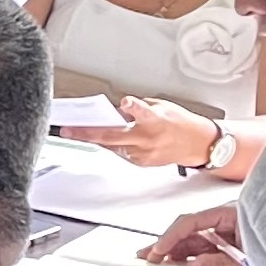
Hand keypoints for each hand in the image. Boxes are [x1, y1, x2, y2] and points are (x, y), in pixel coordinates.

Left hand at [65, 96, 215, 169]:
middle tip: (68, 130)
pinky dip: (115, 145)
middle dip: (88, 133)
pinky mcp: (143, 162)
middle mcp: (148, 137)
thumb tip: (116, 111)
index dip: (134, 107)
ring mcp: (145, 152)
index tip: (125, 102)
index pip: (143, 111)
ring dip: (97, 139)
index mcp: (155, 119)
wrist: (197, 144)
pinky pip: (122, 153)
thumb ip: (138, 108)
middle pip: (113, 137)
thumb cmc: (180, 122)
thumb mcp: (161, 106)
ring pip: (113, 146)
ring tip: (79, 131)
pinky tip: (112, 139)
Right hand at [146, 203, 249, 265]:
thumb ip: (220, 264)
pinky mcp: (231, 244)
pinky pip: (205, 249)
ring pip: (195, 240)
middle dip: (168, 243)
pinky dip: (191, 257)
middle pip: (189, 230)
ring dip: (176, 251)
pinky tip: (178, 264)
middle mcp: (227, 220)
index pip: (192, 221)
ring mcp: (228, 231)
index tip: (159, 250)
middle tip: (148, 256)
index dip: (171, 236)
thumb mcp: (249, 258)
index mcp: (231, 214)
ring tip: (158, 262)